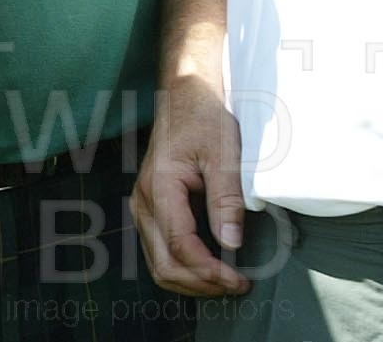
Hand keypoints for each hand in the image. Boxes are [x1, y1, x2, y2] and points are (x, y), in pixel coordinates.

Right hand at [130, 76, 246, 296]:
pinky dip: (183, 267)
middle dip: (200, 284)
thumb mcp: (223, 153)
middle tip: (236, 286)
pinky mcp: (150, 208)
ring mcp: (143, 206)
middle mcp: (143, 201)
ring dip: (191, 281)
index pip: (180, 246)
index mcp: (159, 187)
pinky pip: (159, 250)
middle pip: (163, 264)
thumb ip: (226, 198)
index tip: (239, 280)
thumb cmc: (204, 118)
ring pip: (158, 263)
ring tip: (224, 282)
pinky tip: (209, 266)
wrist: (184, 95)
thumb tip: (231, 243)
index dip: (210, 271)